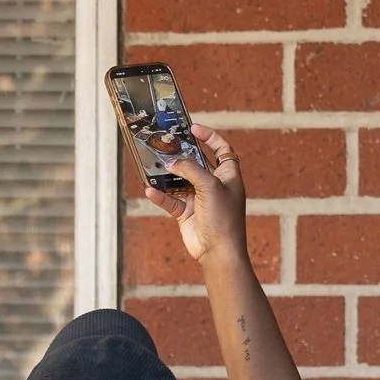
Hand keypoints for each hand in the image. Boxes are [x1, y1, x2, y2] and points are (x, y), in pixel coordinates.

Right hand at [144, 124, 248, 266]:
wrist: (218, 250)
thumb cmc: (222, 216)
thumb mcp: (209, 185)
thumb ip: (190, 170)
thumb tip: (171, 163)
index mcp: (228, 175)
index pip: (221, 149)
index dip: (210, 137)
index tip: (194, 129)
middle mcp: (214, 185)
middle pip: (197, 164)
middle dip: (183, 155)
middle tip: (167, 145)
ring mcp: (199, 199)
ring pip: (180, 182)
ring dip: (168, 175)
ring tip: (154, 165)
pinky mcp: (186, 213)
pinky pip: (171, 200)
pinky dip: (161, 196)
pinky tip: (150, 190)